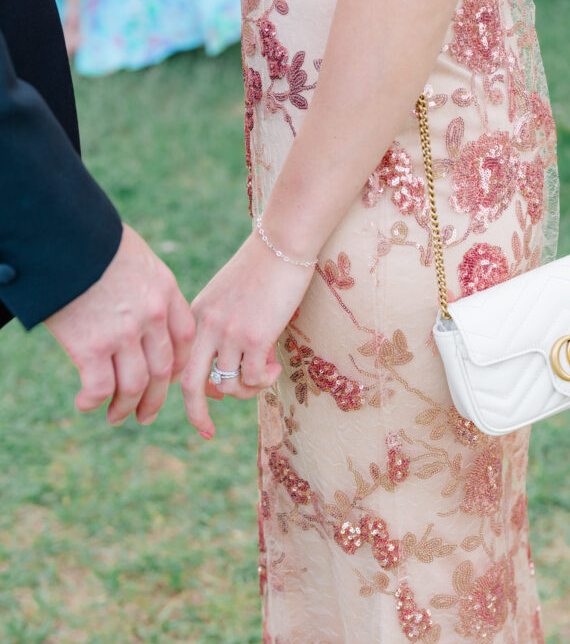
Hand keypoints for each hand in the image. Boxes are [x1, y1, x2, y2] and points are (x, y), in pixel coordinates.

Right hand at [45, 224, 194, 424]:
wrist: (66, 236)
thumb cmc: (96, 242)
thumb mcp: (137, 257)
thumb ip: (146, 285)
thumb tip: (141, 303)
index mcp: (165, 291)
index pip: (183, 337)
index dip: (177, 364)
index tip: (167, 378)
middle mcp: (151, 315)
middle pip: (163, 369)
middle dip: (155, 398)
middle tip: (145, 415)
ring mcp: (124, 333)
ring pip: (134, 386)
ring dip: (126, 408)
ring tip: (115, 417)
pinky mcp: (91, 346)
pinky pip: (101, 387)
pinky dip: (94, 401)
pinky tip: (85, 404)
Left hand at [181, 233, 314, 438]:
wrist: (281, 243)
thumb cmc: (261, 267)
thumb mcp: (227, 296)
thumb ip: (219, 328)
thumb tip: (225, 375)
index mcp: (196, 315)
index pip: (181, 362)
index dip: (190, 387)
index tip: (206, 402)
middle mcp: (207, 327)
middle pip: (189, 384)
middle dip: (194, 414)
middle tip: (205, 432)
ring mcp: (230, 334)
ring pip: (229, 385)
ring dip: (247, 390)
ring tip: (266, 372)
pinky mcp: (256, 338)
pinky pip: (254, 379)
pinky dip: (264, 381)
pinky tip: (276, 366)